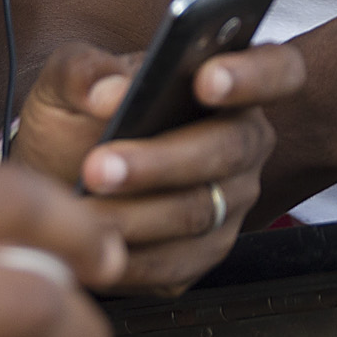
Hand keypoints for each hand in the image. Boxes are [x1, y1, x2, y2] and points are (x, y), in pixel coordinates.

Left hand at [13, 39, 307, 292]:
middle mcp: (243, 142)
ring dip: (136, 216)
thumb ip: (84, 74)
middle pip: (228, 149)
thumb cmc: (76, 118)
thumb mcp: (69, 80)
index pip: (276, 70)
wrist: (59, 176)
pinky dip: (129, 261)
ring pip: (199, 212)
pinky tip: (89, 249)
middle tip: (100, 167)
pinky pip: (176, 266)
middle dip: (160, 161)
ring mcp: (231, 202)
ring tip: (81, 212)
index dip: (252, 75)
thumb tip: (105, 93)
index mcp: (228, 82)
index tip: (207, 80)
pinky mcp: (202, 254)